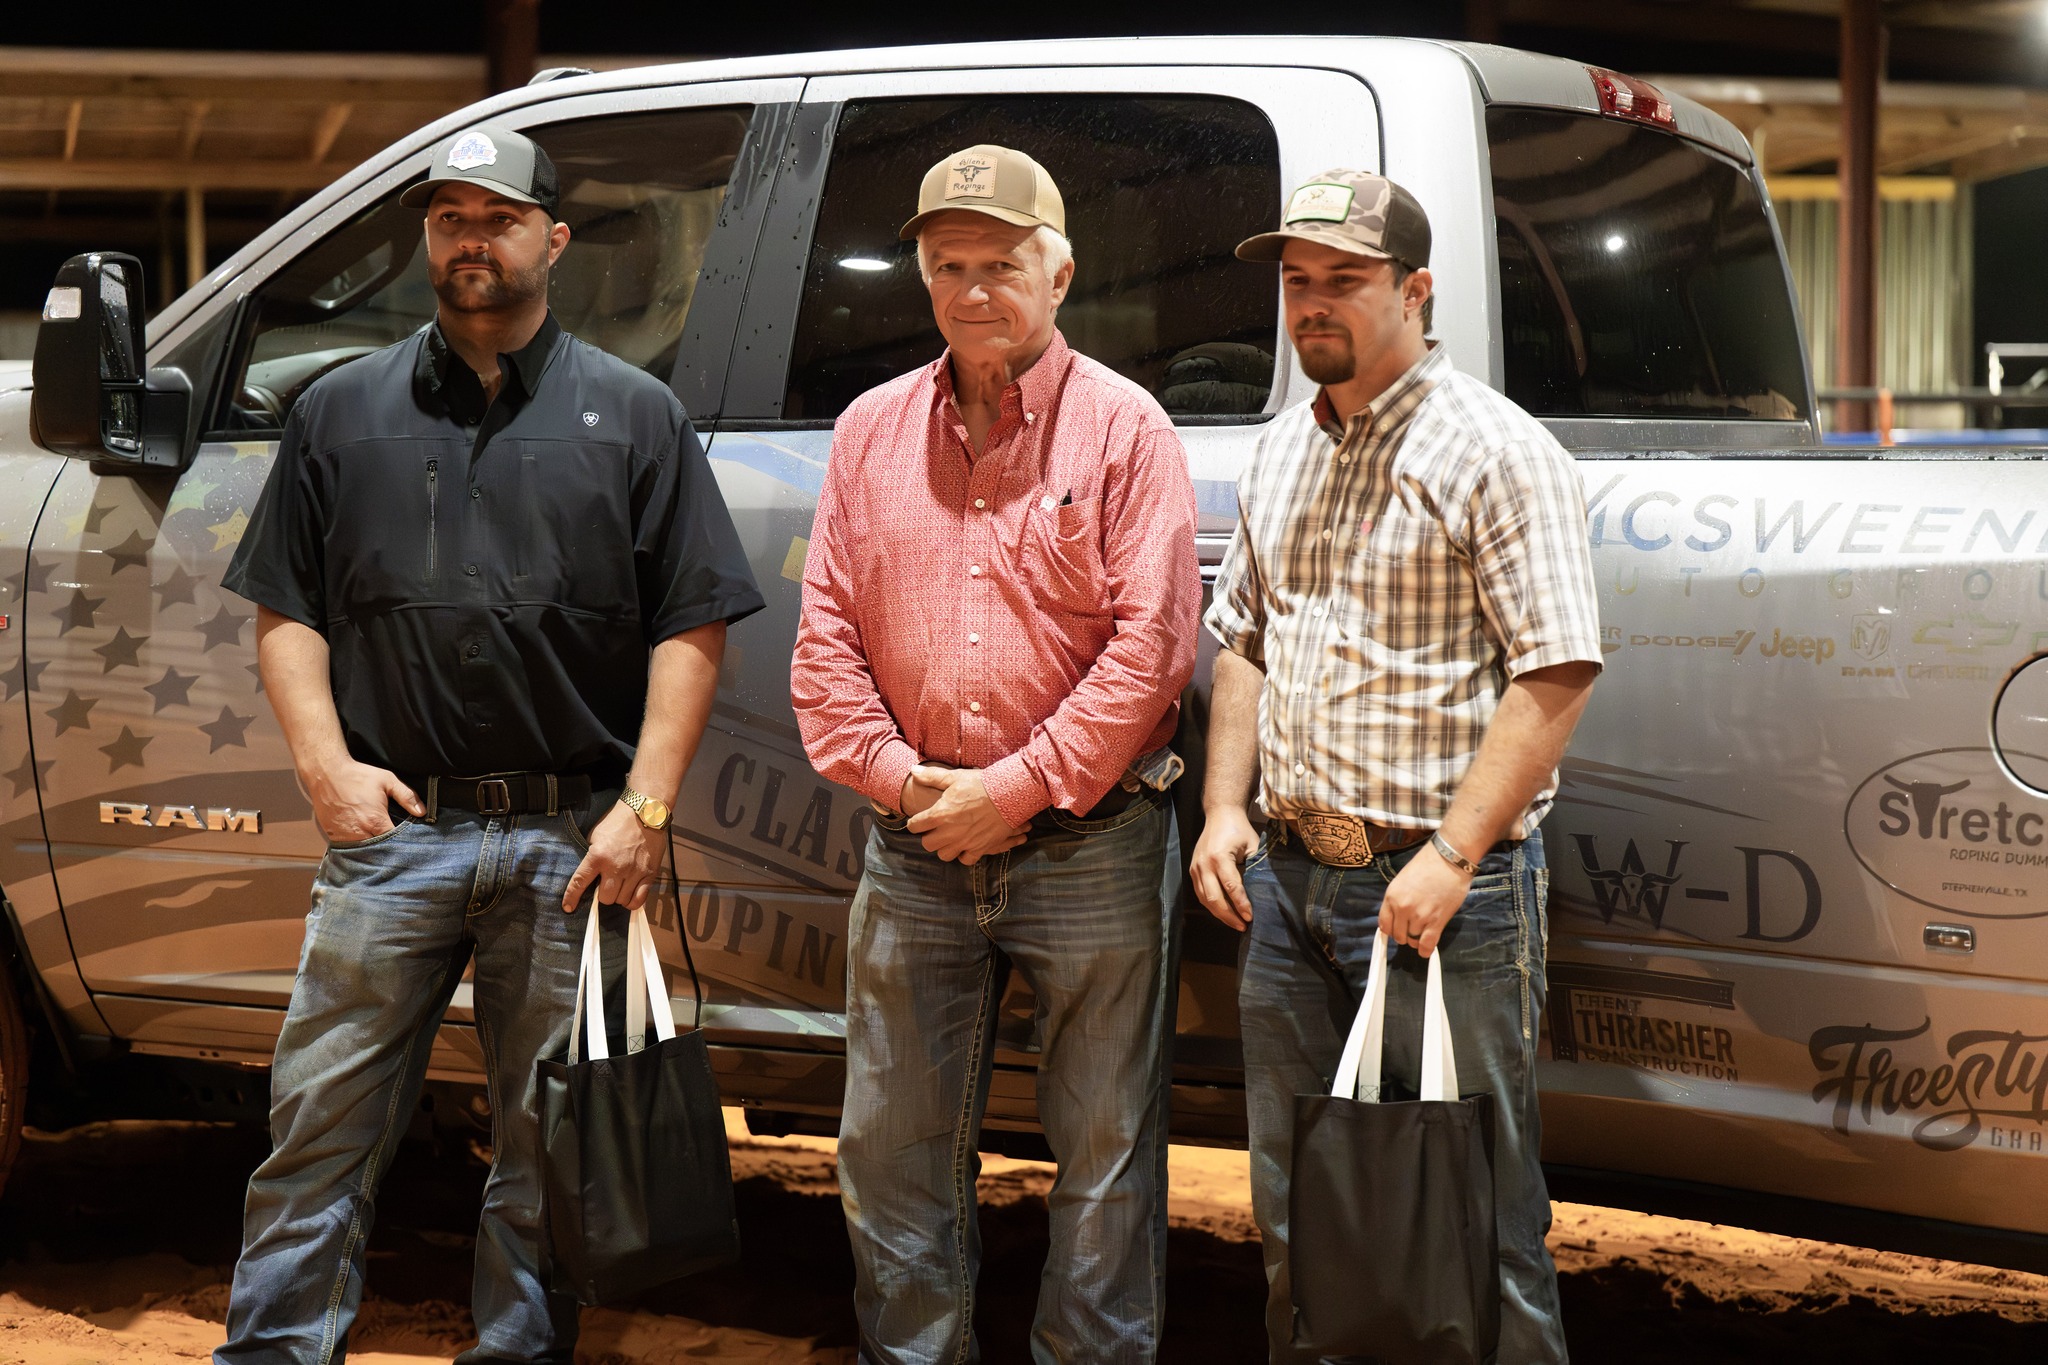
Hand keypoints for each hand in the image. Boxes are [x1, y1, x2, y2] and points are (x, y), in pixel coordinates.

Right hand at [305, 758, 422, 843]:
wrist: (326, 773)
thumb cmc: (358, 776)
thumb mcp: (387, 780)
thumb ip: (407, 796)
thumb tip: (422, 812)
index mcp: (375, 820)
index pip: (394, 843)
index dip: (401, 844)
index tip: (407, 844)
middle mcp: (359, 832)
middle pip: (378, 852)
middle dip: (387, 852)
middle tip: (395, 852)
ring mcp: (344, 836)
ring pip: (362, 853)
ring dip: (371, 853)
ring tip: (380, 851)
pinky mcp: (332, 835)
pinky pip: (347, 849)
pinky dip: (355, 850)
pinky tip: (363, 846)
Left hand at [562, 802, 667, 912]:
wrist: (646, 812)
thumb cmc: (618, 821)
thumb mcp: (596, 835)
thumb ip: (592, 856)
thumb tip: (590, 875)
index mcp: (598, 856)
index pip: (580, 882)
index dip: (572, 897)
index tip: (568, 907)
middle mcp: (615, 867)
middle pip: (605, 898)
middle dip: (603, 895)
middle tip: (606, 885)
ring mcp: (634, 872)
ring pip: (621, 900)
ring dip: (618, 896)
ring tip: (619, 887)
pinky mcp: (649, 873)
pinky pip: (640, 899)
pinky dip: (633, 902)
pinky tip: (630, 896)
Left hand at [904, 766, 1025, 863]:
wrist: (1008, 795)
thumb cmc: (981, 784)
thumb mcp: (955, 777)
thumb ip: (932, 777)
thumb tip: (913, 771)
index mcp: (940, 814)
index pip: (915, 826)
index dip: (915, 823)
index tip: (919, 820)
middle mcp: (949, 832)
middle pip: (928, 844)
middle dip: (929, 837)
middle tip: (935, 830)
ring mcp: (964, 842)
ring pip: (944, 855)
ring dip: (945, 847)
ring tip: (950, 838)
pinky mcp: (979, 848)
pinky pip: (966, 860)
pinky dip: (965, 855)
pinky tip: (966, 845)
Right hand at [1190, 807, 1260, 930]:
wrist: (1220, 814)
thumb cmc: (1238, 829)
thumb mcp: (1252, 845)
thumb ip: (1255, 867)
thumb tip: (1262, 893)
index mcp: (1219, 857)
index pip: (1231, 887)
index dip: (1241, 904)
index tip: (1251, 916)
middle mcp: (1204, 864)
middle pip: (1214, 898)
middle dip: (1229, 915)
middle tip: (1243, 926)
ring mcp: (1195, 868)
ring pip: (1205, 899)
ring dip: (1220, 914)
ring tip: (1236, 923)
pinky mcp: (1193, 870)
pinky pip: (1201, 893)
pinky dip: (1212, 905)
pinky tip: (1224, 912)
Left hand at [1377, 847, 1472, 956]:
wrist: (1449, 859)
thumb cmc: (1427, 865)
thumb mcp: (1402, 880)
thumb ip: (1398, 899)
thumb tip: (1397, 916)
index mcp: (1391, 896)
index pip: (1384, 924)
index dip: (1390, 930)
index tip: (1396, 930)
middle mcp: (1402, 908)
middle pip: (1398, 935)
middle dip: (1404, 935)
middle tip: (1412, 929)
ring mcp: (1419, 916)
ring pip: (1412, 940)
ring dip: (1417, 938)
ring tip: (1424, 930)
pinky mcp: (1436, 921)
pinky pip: (1427, 944)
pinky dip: (1425, 950)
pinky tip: (1426, 950)